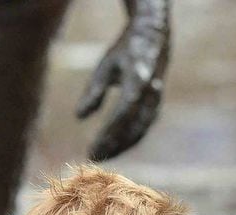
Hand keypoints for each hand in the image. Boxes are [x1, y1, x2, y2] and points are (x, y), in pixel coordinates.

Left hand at [77, 0, 170, 160]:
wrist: (155, 36)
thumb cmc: (126, 50)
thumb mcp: (106, 65)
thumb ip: (93, 90)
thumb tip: (78, 117)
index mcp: (139, 79)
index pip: (123, 113)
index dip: (108, 133)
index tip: (93, 146)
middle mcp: (152, 93)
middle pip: (132, 127)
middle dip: (113, 145)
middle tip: (92, 157)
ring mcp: (157, 102)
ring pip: (139, 132)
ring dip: (120, 147)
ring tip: (100, 157)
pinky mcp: (156, 107)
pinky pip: (142, 129)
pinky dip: (127, 141)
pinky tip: (112, 148)